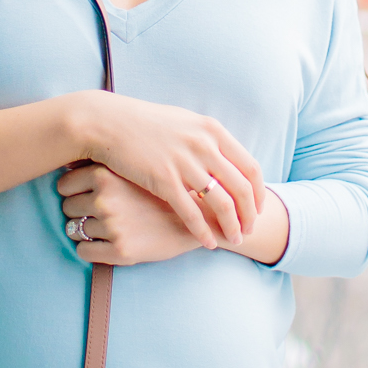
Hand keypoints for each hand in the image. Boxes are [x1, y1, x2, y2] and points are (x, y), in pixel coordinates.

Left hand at [58, 165, 206, 266]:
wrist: (201, 215)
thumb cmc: (164, 187)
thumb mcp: (134, 166)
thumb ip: (104, 160)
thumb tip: (66, 158)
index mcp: (106, 175)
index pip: (64, 185)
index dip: (74, 191)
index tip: (87, 195)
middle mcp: (106, 200)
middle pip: (67, 207)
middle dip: (80, 211)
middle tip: (101, 212)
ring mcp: (113, 226)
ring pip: (74, 230)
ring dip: (86, 231)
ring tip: (109, 226)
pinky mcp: (120, 250)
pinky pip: (83, 252)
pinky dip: (90, 250)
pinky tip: (108, 243)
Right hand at [77, 94, 264, 249]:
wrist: (109, 123)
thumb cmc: (145, 124)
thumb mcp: (185, 124)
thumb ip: (208, 140)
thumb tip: (226, 159)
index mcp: (212, 130)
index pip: (250, 167)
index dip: (258, 192)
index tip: (257, 209)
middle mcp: (204, 145)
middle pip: (242, 188)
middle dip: (250, 215)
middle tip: (249, 230)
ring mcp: (185, 162)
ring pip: (222, 203)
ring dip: (232, 226)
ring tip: (233, 240)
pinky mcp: (164, 179)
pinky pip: (192, 213)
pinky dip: (203, 231)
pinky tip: (207, 243)